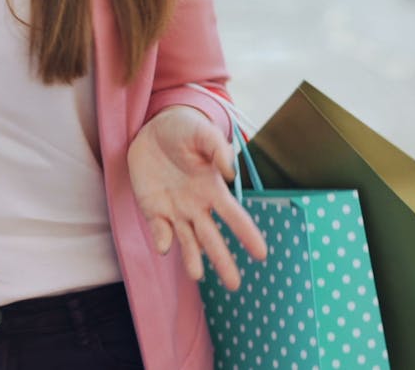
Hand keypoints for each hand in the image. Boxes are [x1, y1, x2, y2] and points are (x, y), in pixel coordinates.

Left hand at [128, 106, 267, 290]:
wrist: (153, 128)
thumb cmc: (185, 130)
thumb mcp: (202, 133)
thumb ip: (218, 149)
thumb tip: (231, 172)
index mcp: (214, 189)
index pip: (234, 216)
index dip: (247, 234)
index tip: (261, 254)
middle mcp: (198, 206)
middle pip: (212, 238)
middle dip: (223, 260)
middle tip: (235, 285)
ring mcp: (175, 210)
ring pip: (187, 241)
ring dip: (192, 259)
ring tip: (197, 275)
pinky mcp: (153, 210)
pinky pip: (159, 230)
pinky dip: (162, 239)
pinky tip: (165, 246)